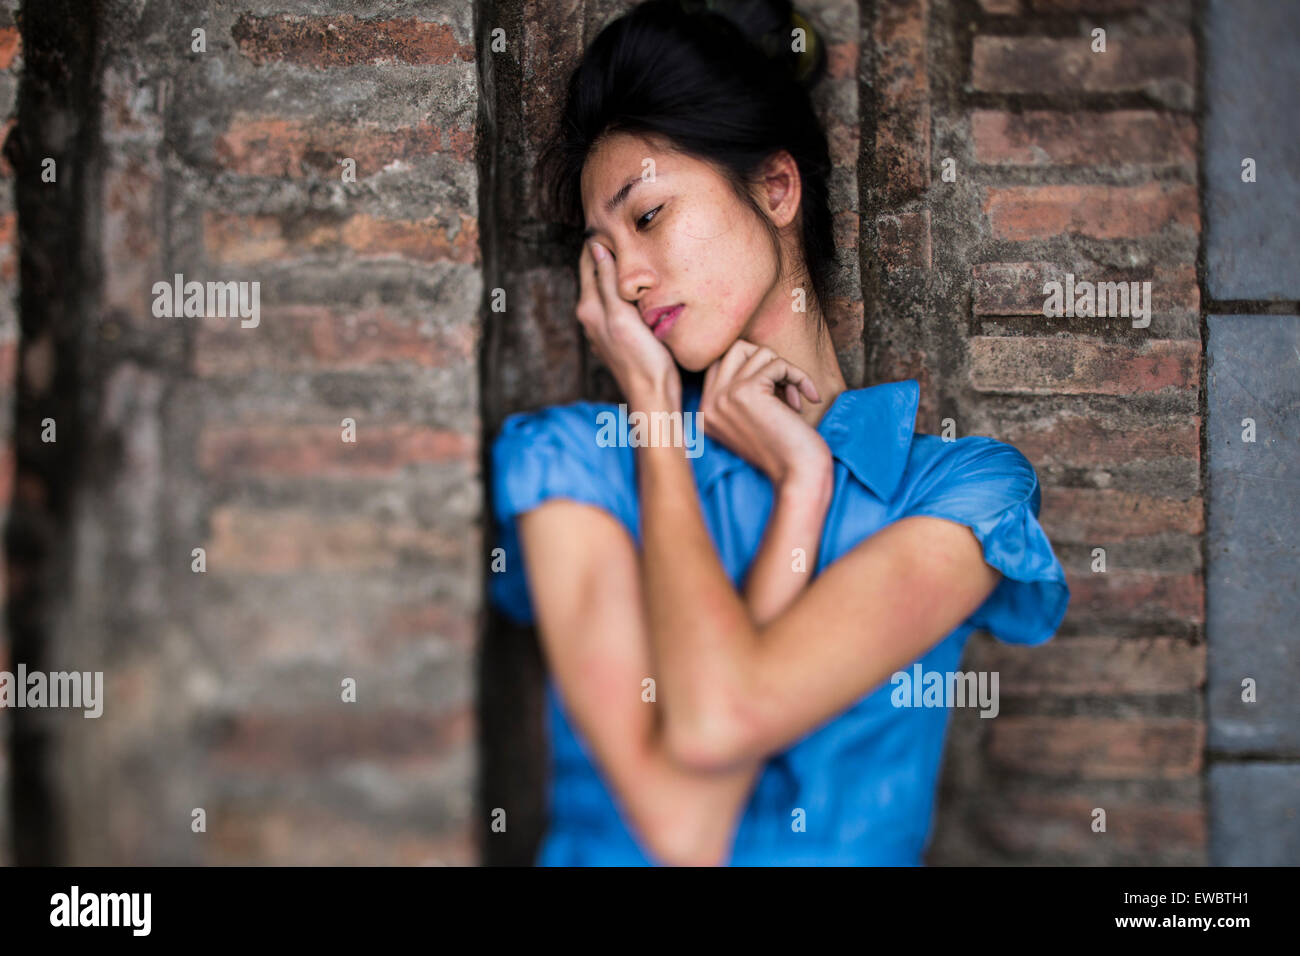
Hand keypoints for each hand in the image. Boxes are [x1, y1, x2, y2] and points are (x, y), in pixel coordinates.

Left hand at [576, 239, 680, 408]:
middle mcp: (592, 316)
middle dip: (606, 252)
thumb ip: (608, 282)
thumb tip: (595, 247)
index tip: (608, 217)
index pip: (588, 261)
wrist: (653, 398)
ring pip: (608, 289)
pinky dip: (625, 290)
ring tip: (632, 250)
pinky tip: (640, 287)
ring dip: (617, 271)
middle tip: (622, 227)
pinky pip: (618, 304)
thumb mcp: (623, 315)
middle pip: (596, 274)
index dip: (596, 239)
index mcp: (590, 307)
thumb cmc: (641, 360)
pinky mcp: (619, 337)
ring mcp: (604, 328)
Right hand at [699, 340, 833, 489]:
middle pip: (735, 349)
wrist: (797, 475)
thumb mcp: (750, 419)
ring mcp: (724, 396)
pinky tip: (809, 398)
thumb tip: (752, 352)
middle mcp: (708, 404)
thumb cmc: (782, 450)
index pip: (720, 364)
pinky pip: (778, 364)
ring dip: (784, 371)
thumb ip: (740, 390)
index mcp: (704, 413)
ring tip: (794, 399)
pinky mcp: (746, 391)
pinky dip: (799, 376)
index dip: (752, 368)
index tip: (775, 392)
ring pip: (758, 353)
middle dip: (766, 361)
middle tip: (784, 387)